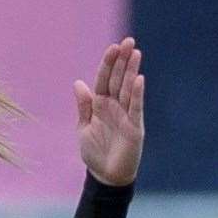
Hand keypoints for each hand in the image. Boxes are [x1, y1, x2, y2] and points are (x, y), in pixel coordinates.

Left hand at [75, 37, 143, 186]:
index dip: (108, 64)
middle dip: (122, 61)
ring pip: (128, 89)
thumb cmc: (95, 153)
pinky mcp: (134, 127)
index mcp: (101, 106)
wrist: (106, 176)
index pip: (105, 80)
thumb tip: (78, 83)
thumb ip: (84, 106)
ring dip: (131, 71)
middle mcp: (115, 107)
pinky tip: (139, 79)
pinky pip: (136, 107)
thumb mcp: (84, 128)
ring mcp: (126, 115)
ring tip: (135, 52)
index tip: (113, 47)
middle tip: (128, 41)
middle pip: (118, 79)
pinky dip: (137, 94)